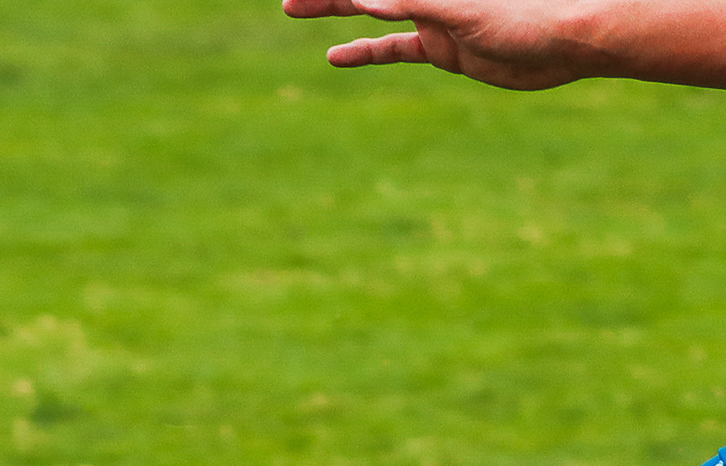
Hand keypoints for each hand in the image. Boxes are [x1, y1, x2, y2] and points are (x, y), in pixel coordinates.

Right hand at [284, 0, 605, 85]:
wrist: (574, 41)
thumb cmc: (532, 12)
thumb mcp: (465, 8)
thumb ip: (414, 1)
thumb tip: (364, 0)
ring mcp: (436, 13)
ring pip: (374, 7)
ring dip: (336, 6)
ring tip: (295, 7)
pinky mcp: (445, 44)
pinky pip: (395, 47)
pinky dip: (366, 51)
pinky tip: (335, 56)